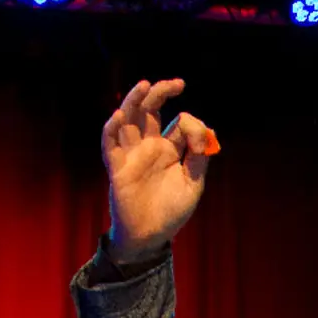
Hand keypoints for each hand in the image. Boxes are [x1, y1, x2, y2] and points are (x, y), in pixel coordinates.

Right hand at [101, 78, 215, 263]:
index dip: (192, 126)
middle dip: (161, 94)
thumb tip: (208, 130)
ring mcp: (132, 154)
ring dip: (134, 102)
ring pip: (129, 120)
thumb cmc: (172, 210)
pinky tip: (121, 117)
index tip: (200, 141)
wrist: (151, 234)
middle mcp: (149, 146)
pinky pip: (110, 143)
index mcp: (170, 149)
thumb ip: (199, 159)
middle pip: (151, 111)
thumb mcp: (193, 184)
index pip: (180, 124)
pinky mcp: (117, 167)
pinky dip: (112, 129)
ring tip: (144, 85)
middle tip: (176, 83)